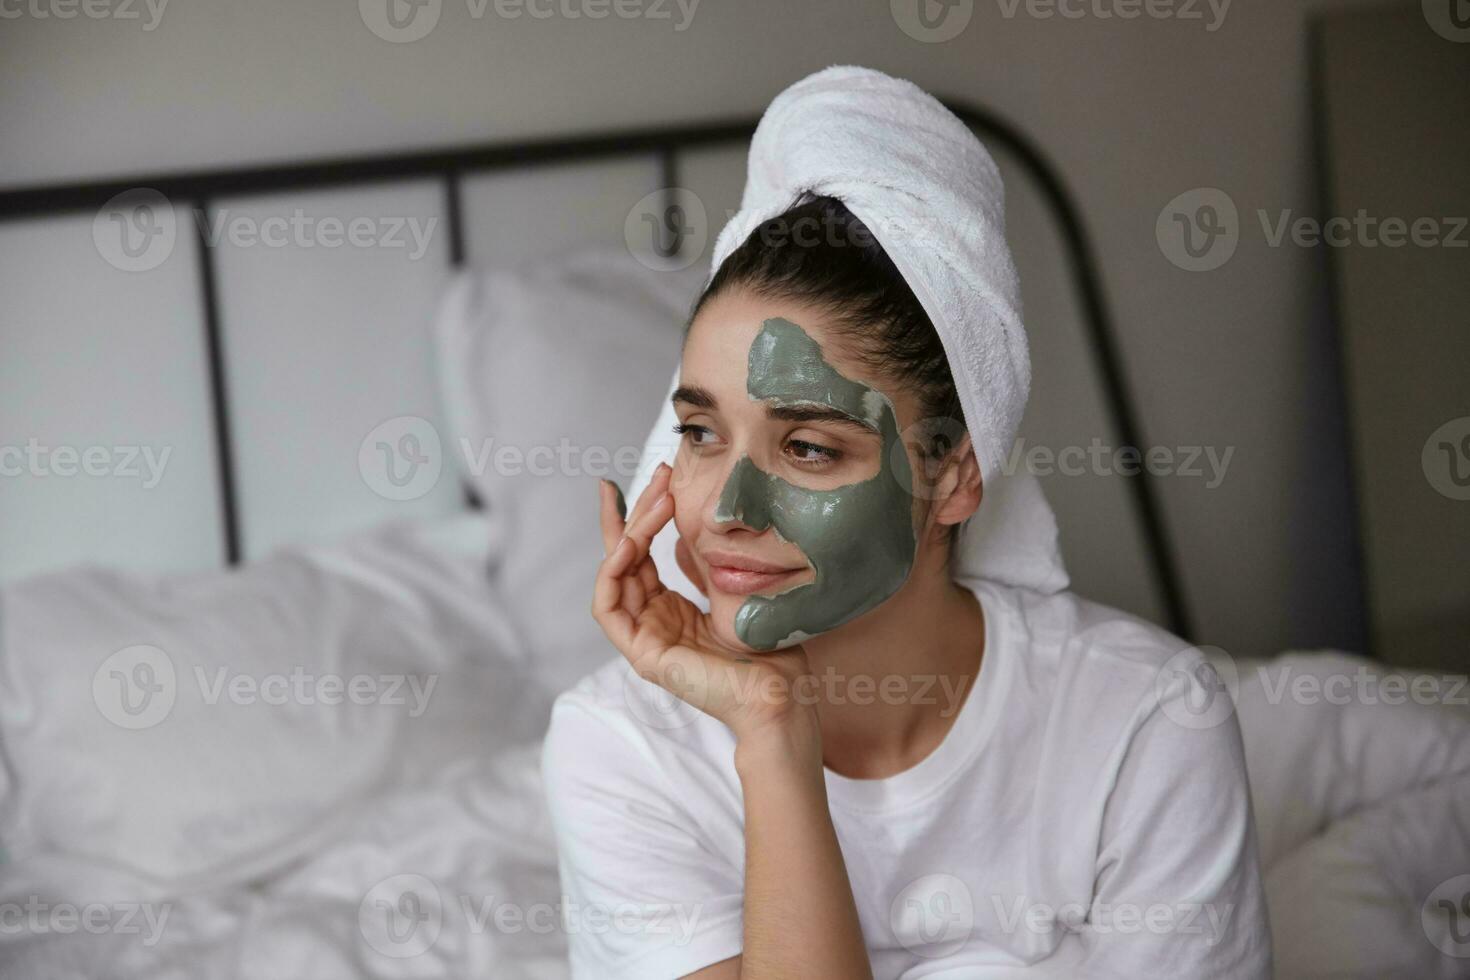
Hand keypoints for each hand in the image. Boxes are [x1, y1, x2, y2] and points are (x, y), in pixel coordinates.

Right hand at [594, 463, 817, 745]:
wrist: (779, 693)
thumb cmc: (766, 651)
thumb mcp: (730, 591)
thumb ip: (702, 565)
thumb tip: (685, 530)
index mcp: (669, 610)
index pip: (642, 554)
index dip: (644, 514)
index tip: (660, 476)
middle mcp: (652, 621)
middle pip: (624, 558)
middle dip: (634, 512)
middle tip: (656, 475)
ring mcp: (645, 638)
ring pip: (614, 575)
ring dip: (628, 533)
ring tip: (656, 502)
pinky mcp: (644, 654)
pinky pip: (608, 609)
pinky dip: (611, 573)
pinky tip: (629, 545)